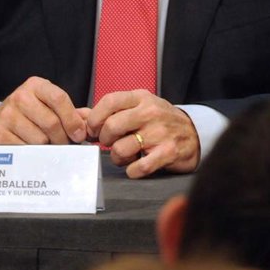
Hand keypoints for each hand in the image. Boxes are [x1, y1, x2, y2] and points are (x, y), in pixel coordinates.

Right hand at [0, 76, 86, 144]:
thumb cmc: (30, 114)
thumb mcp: (49, 106)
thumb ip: (73, 113)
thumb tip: (91, 124)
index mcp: (36, 86)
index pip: (60, 99)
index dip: (73, 119)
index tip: (80, 135)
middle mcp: (20, 97)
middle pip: (51, 123)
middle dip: (63, 138)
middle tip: (65, 145)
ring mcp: (6, 115)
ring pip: (39, 139)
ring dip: (48, 148)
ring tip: (47, 146)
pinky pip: (24, 150)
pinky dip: (33, 155)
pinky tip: (33, 151)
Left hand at [85, 90, 199, 178]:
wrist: (194, 133)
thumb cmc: (159, 121)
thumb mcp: (137, 108)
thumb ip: (107, 112)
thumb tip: (76, 116)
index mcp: (141, 98)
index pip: (109, 101)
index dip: (94, 118)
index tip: (94, 130)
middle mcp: (151, 112)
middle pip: (111, 126)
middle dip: (105, 140)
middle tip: (112, 143)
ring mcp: (160, 132)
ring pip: (121, 149)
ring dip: (118, 158)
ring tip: (127, 155)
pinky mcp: (168, 152)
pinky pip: (138, 167)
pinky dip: (132, 171)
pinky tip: (136, 166)